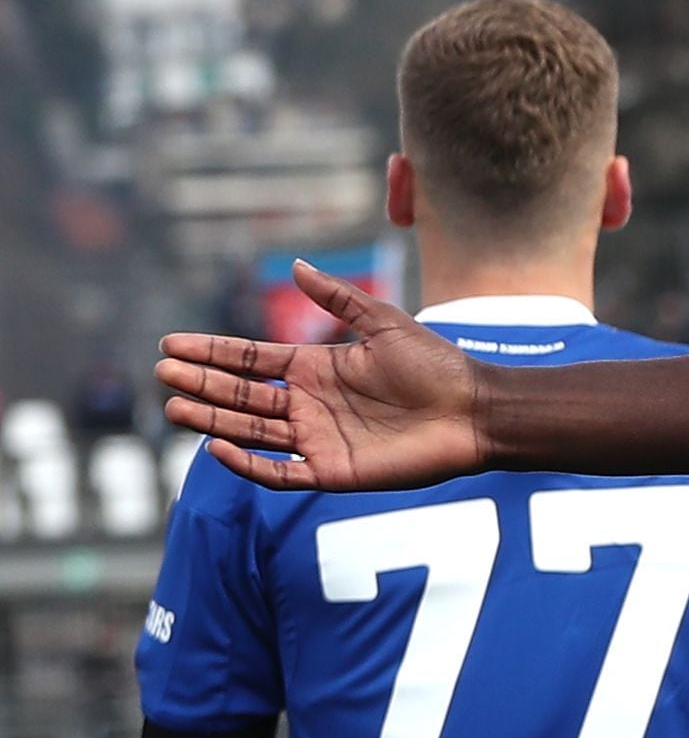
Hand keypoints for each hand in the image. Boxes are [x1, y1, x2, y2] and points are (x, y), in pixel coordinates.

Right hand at [157, 266, 487, 493]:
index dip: (212, 353)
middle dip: (201, 384)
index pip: (250, 361)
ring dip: (212, 420)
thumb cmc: (437, 365)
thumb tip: (297, 265)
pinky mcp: (332, 471)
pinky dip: (249, 464)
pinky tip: (219, 446)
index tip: (171, 345)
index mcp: (316, 368)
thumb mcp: (385, 323)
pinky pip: (280, 472)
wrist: (476, 411)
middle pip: (241, 395)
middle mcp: (309, 404)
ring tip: (174, 406)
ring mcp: (318, 439)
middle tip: (163, 374)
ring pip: (251, 431)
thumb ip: (339, 299)